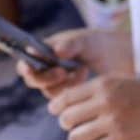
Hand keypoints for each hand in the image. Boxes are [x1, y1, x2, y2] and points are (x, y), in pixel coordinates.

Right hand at [14, 28, 131, 94]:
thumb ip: (70, 45)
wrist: (114, 57)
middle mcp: (45, 68)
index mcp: (42, 52)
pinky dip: (74, 89)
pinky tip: (86, 75)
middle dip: (46, 79)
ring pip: (49, 91)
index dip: (26, 68)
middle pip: (33, 81)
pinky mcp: (68, 93)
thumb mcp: (84, 40)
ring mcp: (56, 82)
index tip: (33, 68)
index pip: (25, 63)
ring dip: (63, 84)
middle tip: (62, 72)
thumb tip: (56, 51)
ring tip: (82, 70)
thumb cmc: (95, 43)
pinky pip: (64, 99)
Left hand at [47, 74, 139, 139]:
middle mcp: (105, 102)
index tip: (56, 112)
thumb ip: (94, 91)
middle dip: (67, 124)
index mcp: (103, 84)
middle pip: (66, 119)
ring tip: (86, 136)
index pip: (65, 98)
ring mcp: (113, 122)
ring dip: (78, 138)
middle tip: (75, 125)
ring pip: (75, 138)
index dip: (56, 107)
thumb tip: (64, 106)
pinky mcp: (122, 139)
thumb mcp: (119, 82)